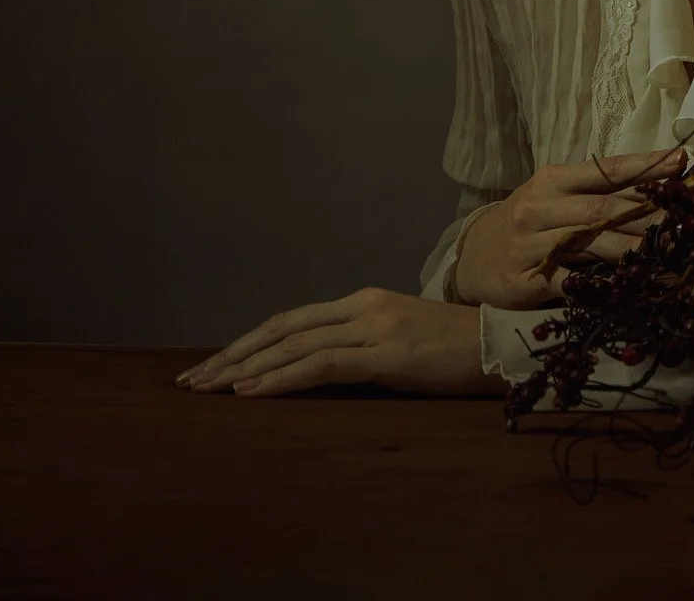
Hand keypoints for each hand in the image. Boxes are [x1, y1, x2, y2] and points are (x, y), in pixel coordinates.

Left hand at [175, 287, 502, 398]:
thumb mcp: (398, 342)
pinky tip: (252, 391)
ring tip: (209, 389)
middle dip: (232, 355)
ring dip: (245, 369)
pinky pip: (321, 364)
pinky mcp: (385, 353)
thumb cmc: (452, 351)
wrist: (500, 346)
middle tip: (192, 381)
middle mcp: (361, 307)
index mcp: (362, 301)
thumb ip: (360, 346)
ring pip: (294, 344)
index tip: (213, 366)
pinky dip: (281, 377)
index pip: (291, 320)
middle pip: (282, 328)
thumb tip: (318, 370)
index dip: (248, 342)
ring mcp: (373, 326)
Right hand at [456, 145, 685, 309]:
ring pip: (588, 243)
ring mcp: (530, 243)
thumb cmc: (528, 221)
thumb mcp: (556, 198)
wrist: (473, 257)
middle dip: (646, 214)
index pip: (606, 169)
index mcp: (554, 180)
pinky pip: (567, 282)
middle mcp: (541, 206)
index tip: (681, 162)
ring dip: (630, 249)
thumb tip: (656, 189)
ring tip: (664, 252)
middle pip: (602, 208)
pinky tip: (622, 287)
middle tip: (684, 219)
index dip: (645, 166)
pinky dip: (596, 285)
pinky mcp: (525, 279)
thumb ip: (599, 193)